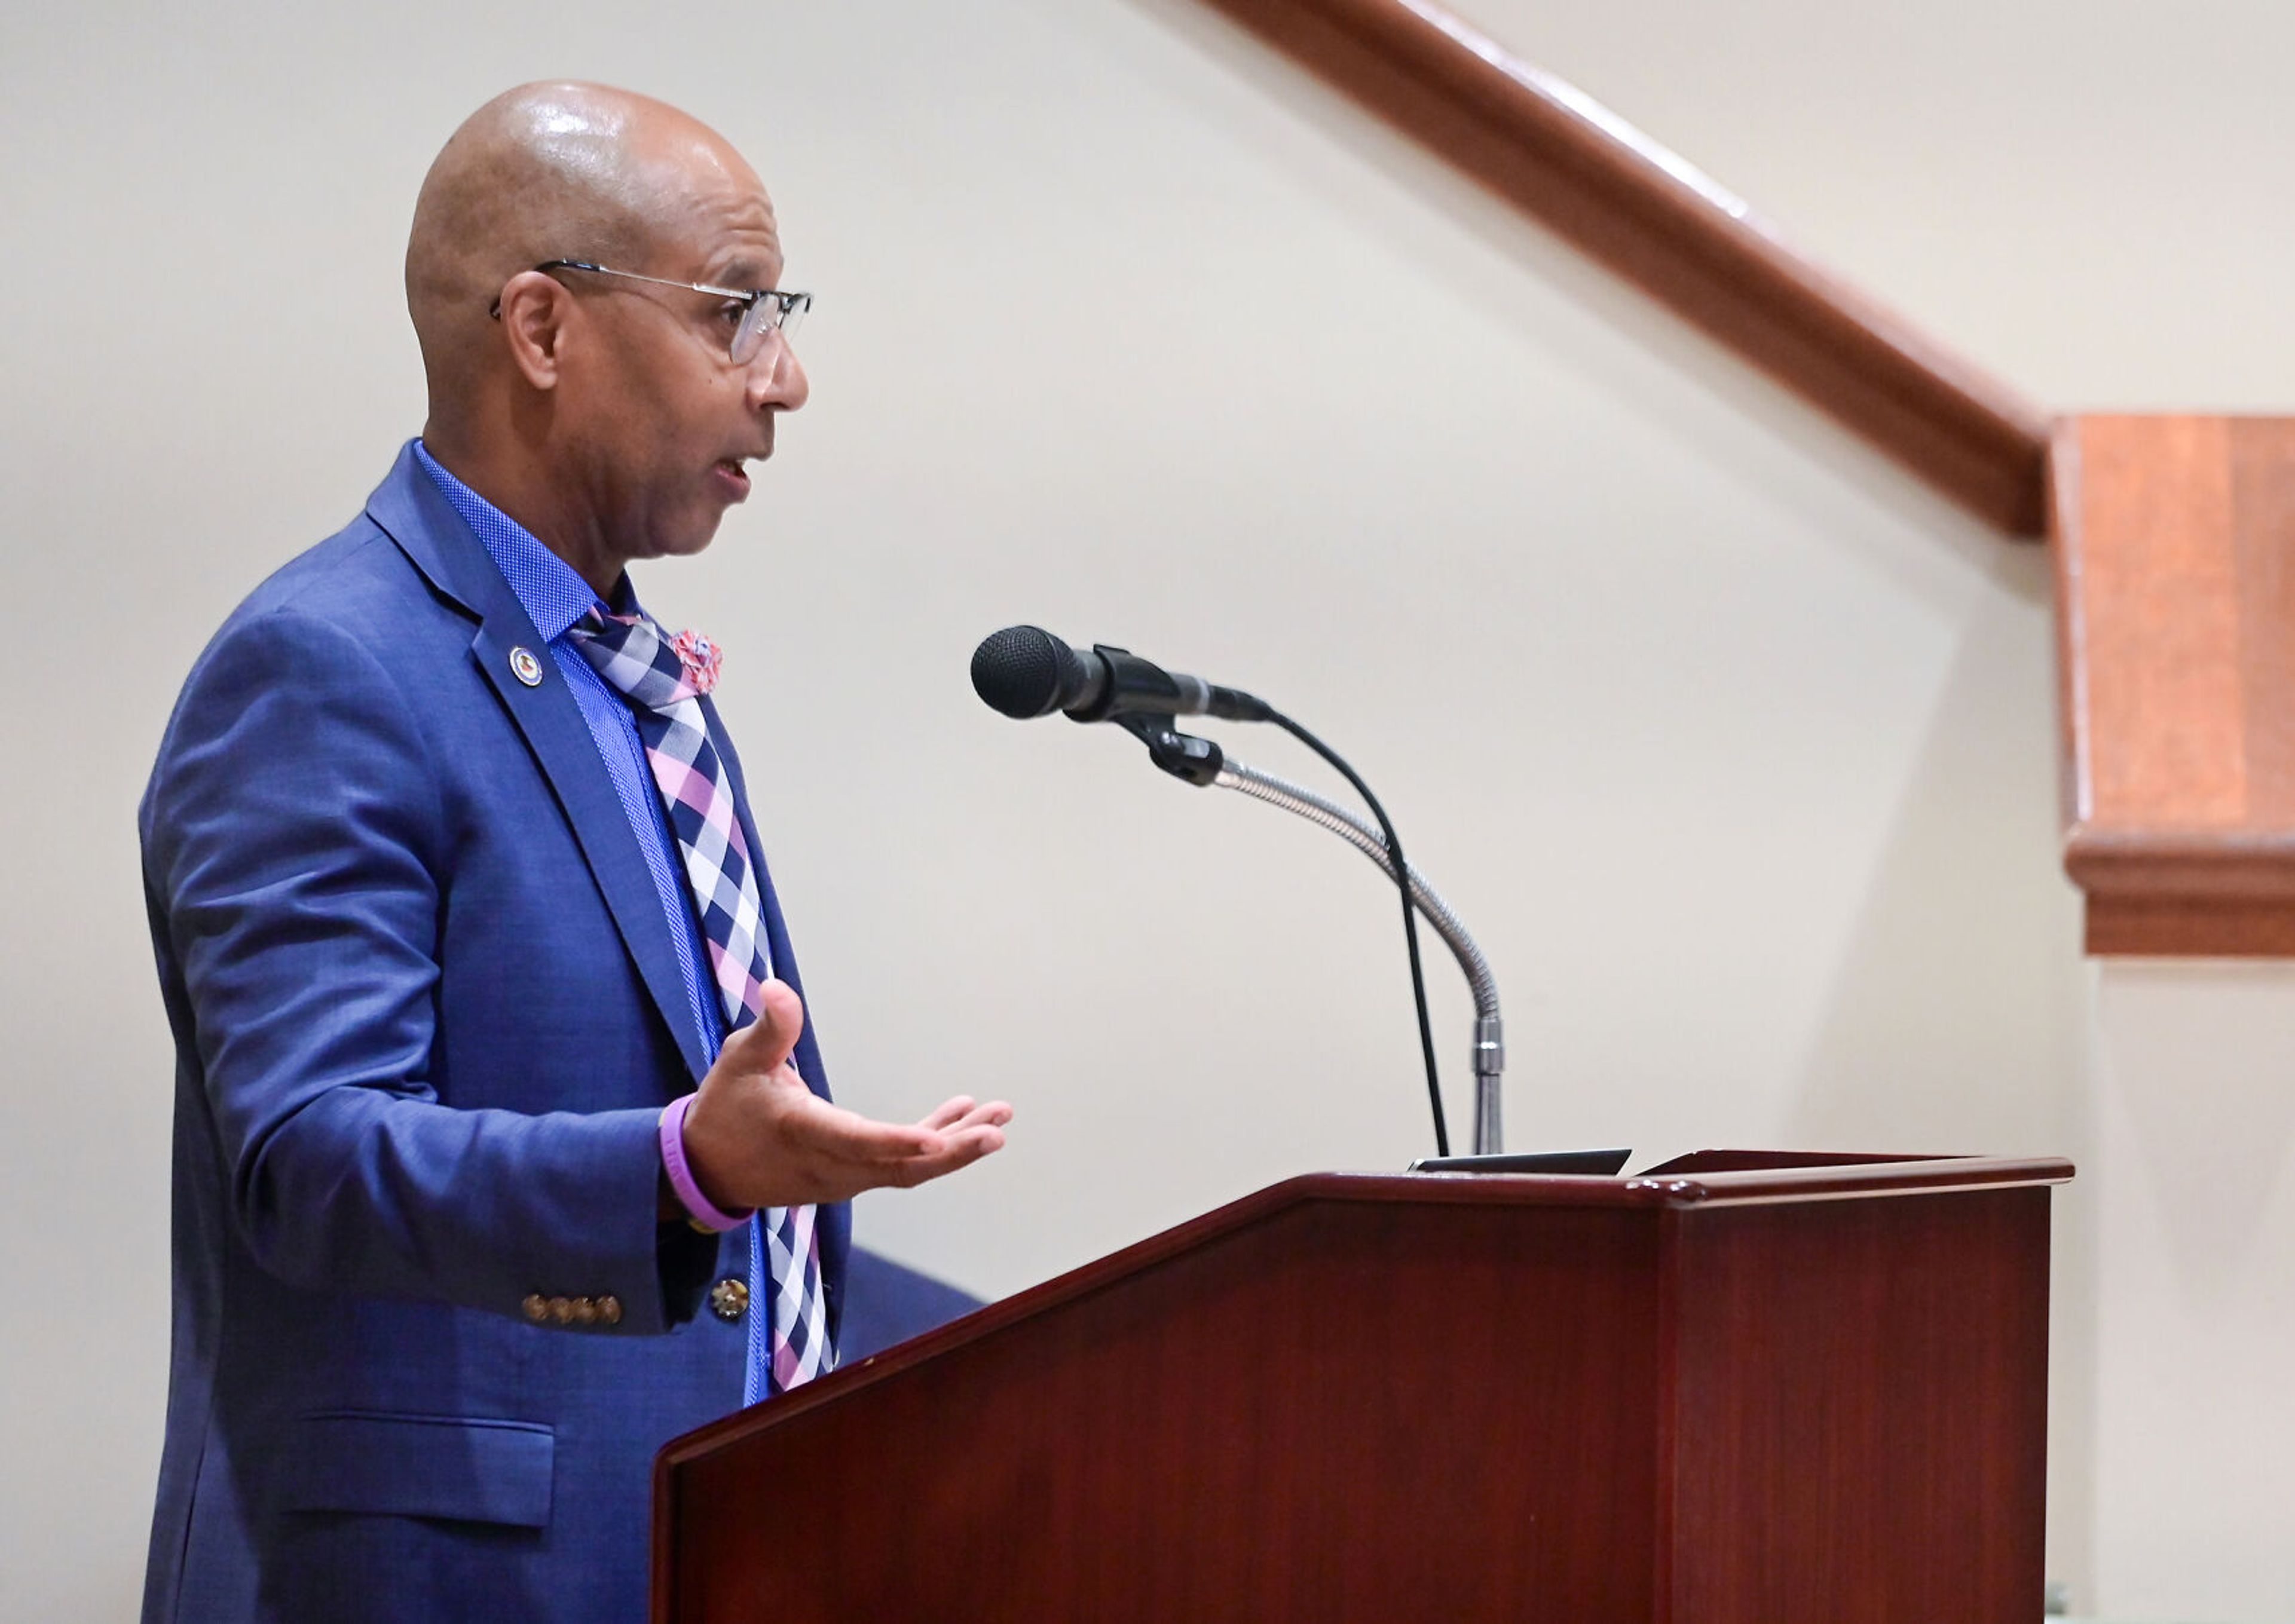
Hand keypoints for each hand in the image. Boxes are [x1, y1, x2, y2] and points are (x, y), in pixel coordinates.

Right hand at [678, 980, 1010, 1210]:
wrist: (707, 1169)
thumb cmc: (726, 1109)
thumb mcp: (739, 1060)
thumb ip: (770, 1028)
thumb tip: (777, 987)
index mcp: (803, 1133)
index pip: (858, 1143)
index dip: (898, 1143)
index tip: (937, 1139)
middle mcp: (830, 1165)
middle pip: (900, 1168)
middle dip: (952, 1151)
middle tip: (996, 1130)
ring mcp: (844, 1177)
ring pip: (908, 1170)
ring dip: (954, 1146)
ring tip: (998, 1118)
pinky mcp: (851, 1176)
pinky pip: (900, 1164)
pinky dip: (931, 1142)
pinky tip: (962, 1115)